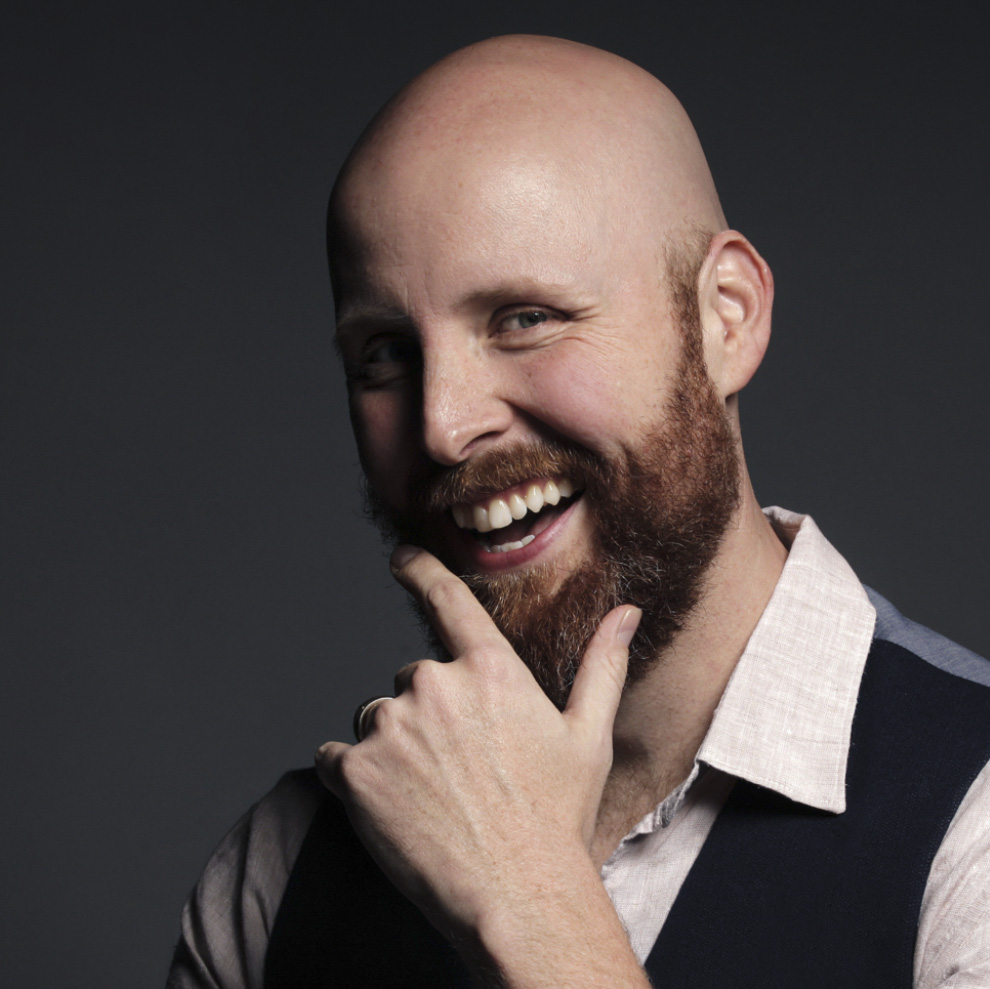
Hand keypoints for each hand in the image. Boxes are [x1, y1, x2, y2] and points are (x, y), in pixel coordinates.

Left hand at [315, 545, 640, 959]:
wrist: (517, 897)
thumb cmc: (556, 818)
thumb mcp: (588, 737)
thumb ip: (602, 665)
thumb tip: (627, 613)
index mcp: (491, 670)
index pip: (447, 601)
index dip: (420, 571)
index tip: (400, 558)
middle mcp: (435, 686)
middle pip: (411, 680)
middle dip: (427, 714)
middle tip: (460, 769)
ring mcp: (392, 726)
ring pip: (376, 720)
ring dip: (392, 748)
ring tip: (432, 796)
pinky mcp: (356, 771)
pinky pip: (336, 757)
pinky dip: (354, 777)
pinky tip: (393, 808)